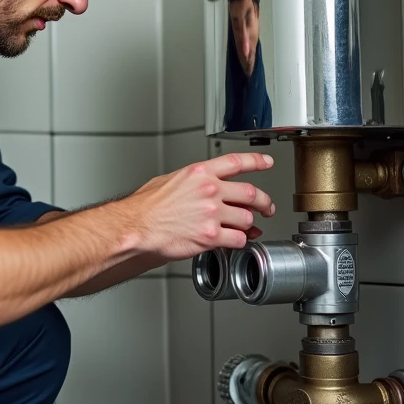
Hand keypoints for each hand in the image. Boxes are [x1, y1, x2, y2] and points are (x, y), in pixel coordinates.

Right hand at [117, 153, 275, 261]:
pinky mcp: (211, 236)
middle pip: (250, 193)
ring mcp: (212, 213)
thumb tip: (202, 186)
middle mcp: (209, 191)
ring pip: (246, 219)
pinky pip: (237, 239)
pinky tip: (233, 241)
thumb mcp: (168, 181)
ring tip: (243, 228)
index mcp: (200, 173)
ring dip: (248, 225)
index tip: (267, 162)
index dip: (256, 161)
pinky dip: (239, 242)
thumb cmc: (145, 207)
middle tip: (267, 208)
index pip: (236, 162)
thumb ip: (191, 182)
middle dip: (264, 202)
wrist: (137, 227)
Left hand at [228, 0, 259, 77]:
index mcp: (249, 33)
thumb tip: (245, 50)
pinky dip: (249, 50)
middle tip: (249, 75)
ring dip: (250, 58)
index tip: (248, 74)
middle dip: (250, 64)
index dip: (248, 64)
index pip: (248, 53)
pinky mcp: (251, 27)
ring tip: (250, 68)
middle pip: (250, 53)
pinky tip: (248, 52)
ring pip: (251, 49)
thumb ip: (243, 35)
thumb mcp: (239, 18)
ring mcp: (252, 31)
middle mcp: (252, 34)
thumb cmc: (241, 2)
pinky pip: (250, 42)